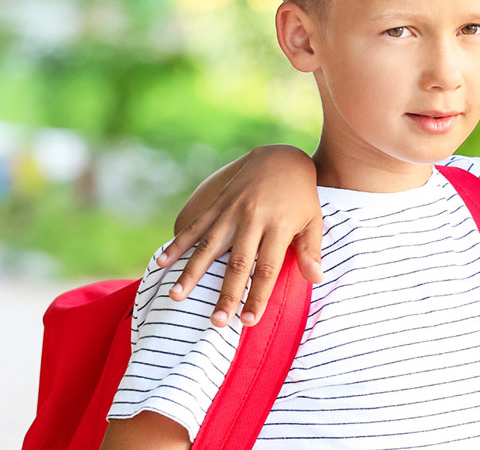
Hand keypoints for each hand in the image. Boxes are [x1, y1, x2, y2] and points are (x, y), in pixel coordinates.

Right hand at [158, 145, 324, 326]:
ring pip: (209, 246)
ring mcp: (231, 210)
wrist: (282, 157)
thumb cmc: (301, 195)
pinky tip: (163, 262)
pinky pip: (196, 226)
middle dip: (226, 294)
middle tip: (217, 321)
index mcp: (278, 226)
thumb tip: (316, 280)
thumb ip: (311, 250)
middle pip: (237, 263)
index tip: (249, 320)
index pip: (267, 268)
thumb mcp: (313, 220)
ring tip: (177, 296)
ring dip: (192, 273)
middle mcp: (252, 219)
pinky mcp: (217, 203)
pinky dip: (178, 244)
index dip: (257, 296)